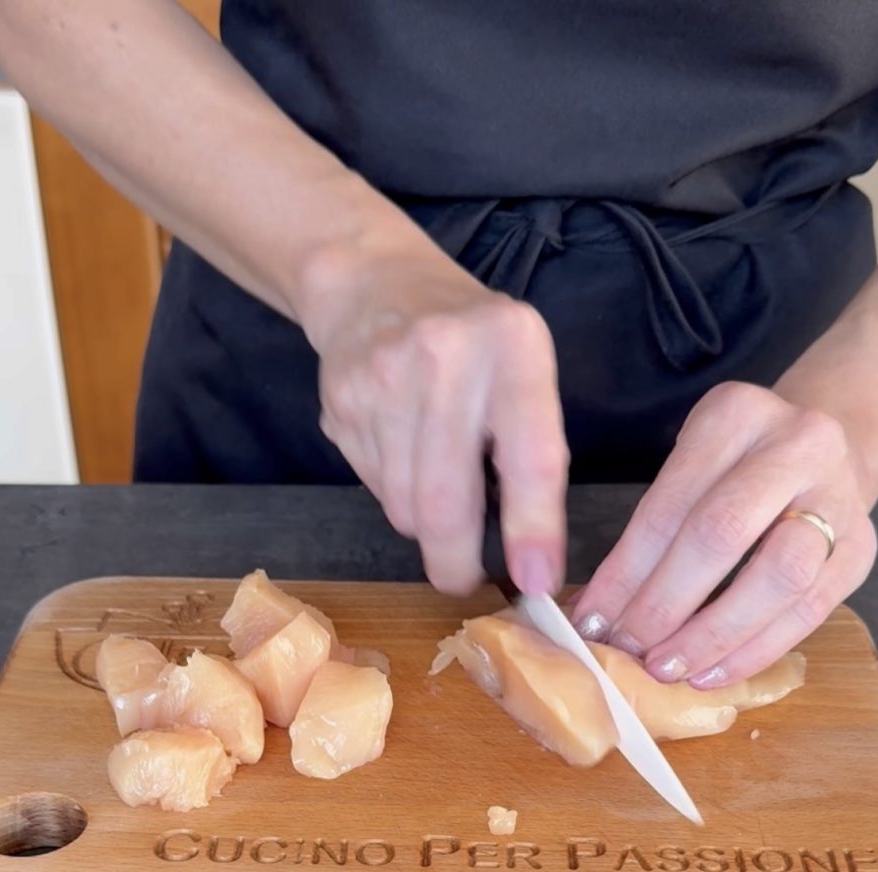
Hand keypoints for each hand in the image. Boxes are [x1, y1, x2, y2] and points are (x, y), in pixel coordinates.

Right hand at [301, 242, 568, 595]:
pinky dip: (395, 493)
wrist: (372, 284)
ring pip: (403, 505)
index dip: (534, 529)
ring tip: (436, 485)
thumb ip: (530, 445)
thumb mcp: (522, 366)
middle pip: (445, 500)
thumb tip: (529, 555)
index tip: (537, 581)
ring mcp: (381, 380)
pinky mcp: (340, 403)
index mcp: (512, 345)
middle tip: (465, 580)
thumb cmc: (471, 339)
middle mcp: (445, 358)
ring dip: (424, 523)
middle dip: (456, 560)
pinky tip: (402, 451)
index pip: (530, 455)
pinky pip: (373, 486)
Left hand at [571, 382, 877, 686]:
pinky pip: (810, 610)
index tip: (590, 621)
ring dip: (713, 634)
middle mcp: (796, 446)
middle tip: (626, 648)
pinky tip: (712, 672)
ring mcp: (839, 497)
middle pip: (721, 535)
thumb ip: (650, 527)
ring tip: (667, 668)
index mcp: (735, 416)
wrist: (830, 448)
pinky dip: (755, 649)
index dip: (625, 571)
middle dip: (663, 603)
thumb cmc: (737, 465)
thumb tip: (596, 610)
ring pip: (778, 576)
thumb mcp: (691, 464)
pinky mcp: (863, 549)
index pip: (668, 506)